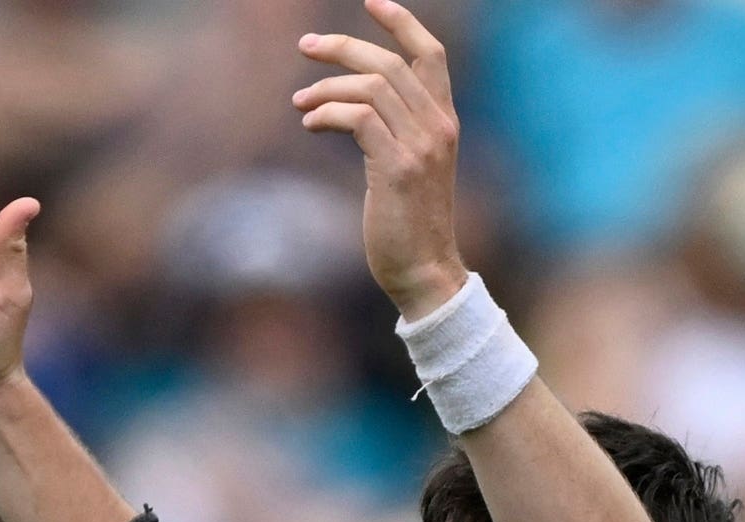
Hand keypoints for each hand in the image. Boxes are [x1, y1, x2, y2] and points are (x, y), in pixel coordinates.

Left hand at [294, 0, 468, 318]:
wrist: (424, 272)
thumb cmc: (408, 225)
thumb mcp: (407, 168)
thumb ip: (392, 132)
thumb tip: (348, 106)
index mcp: (444, 120)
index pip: (430, 53)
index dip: (401, 22)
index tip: (370, 2)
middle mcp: (438, 125)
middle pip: (389, 62)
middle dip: (342, 47)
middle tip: (305, 47)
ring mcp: (420, 146)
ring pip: (371, 86)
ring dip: (326, 87)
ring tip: (300, 104)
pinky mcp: (396, 168)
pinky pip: (358, 117)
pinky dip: (328, 113)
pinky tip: (310, 123)